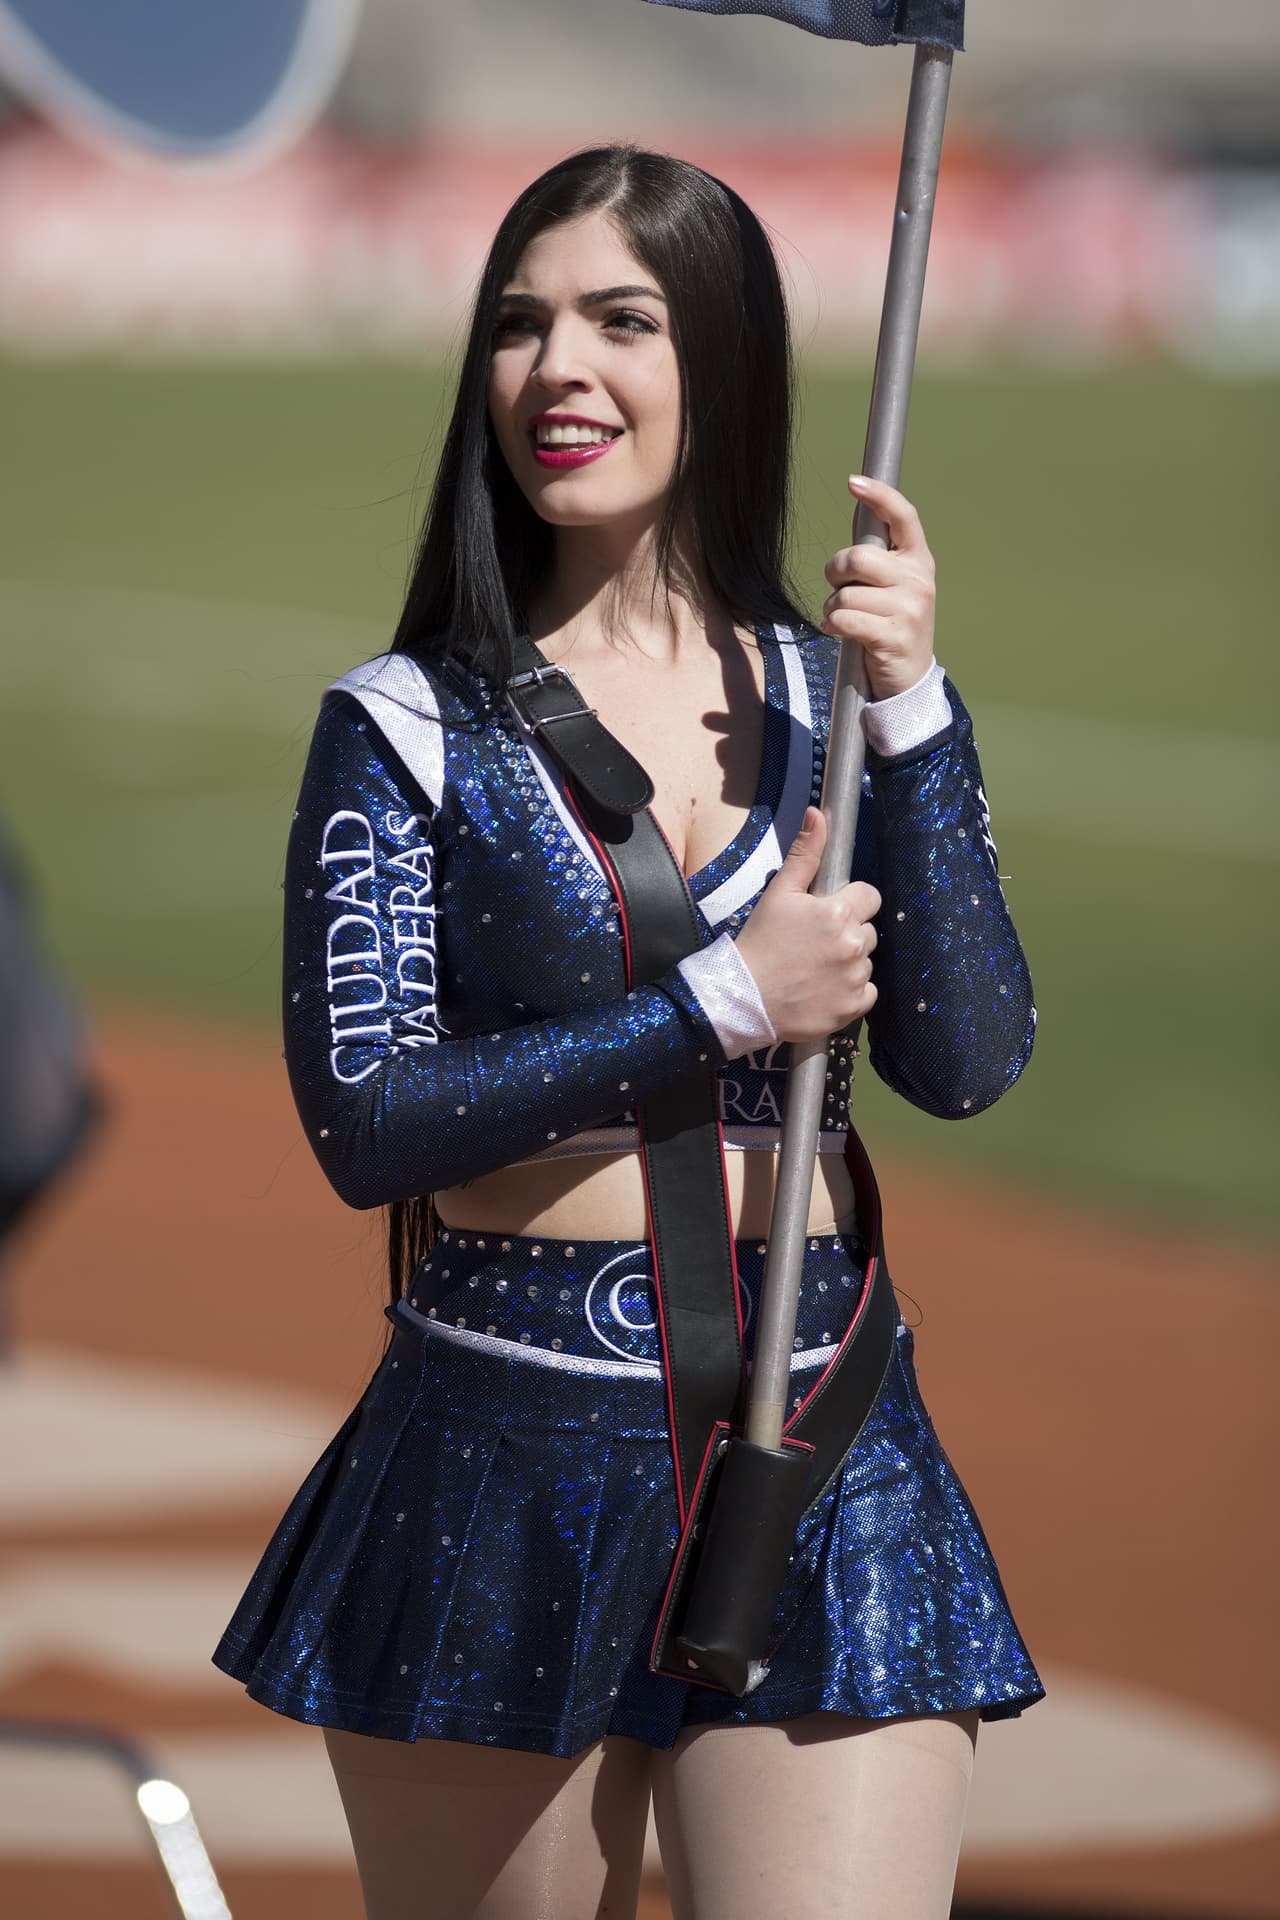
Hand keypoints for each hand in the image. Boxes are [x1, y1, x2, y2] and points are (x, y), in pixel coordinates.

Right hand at [734, 807, 878, 1042]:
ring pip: (866, 961)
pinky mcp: (854, 1006)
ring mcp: (855, 977)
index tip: (829, 913)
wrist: (744, 997)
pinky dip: (850, 991)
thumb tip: (818, 813)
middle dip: (849, 932)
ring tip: (815, 968)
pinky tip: (823, 989)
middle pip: (869, 930)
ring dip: (849, 962)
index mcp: (838, 912)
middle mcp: (853, 944)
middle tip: (816, 943)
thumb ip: (805, 853)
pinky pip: (866, 992)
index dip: (851, 902)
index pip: (870, 897)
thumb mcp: (779, 893)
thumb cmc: (759, 942)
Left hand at [818, 475, 936, 698]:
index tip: (854, 481)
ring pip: (847, 594)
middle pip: (859, 557)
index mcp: (919, 561)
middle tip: (838, 586)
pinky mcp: (894, 636)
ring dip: (833, 607)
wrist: (909, 679)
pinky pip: (846, 619)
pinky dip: (833, 626)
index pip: (903, 517)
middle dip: (836, 571)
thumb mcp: (893, 585)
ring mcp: (909, 609)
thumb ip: (877, 553)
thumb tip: (860, 503)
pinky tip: (839, 632)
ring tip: (844, 619)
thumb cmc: (891, 624)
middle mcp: (919, 580)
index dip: (879, 496)